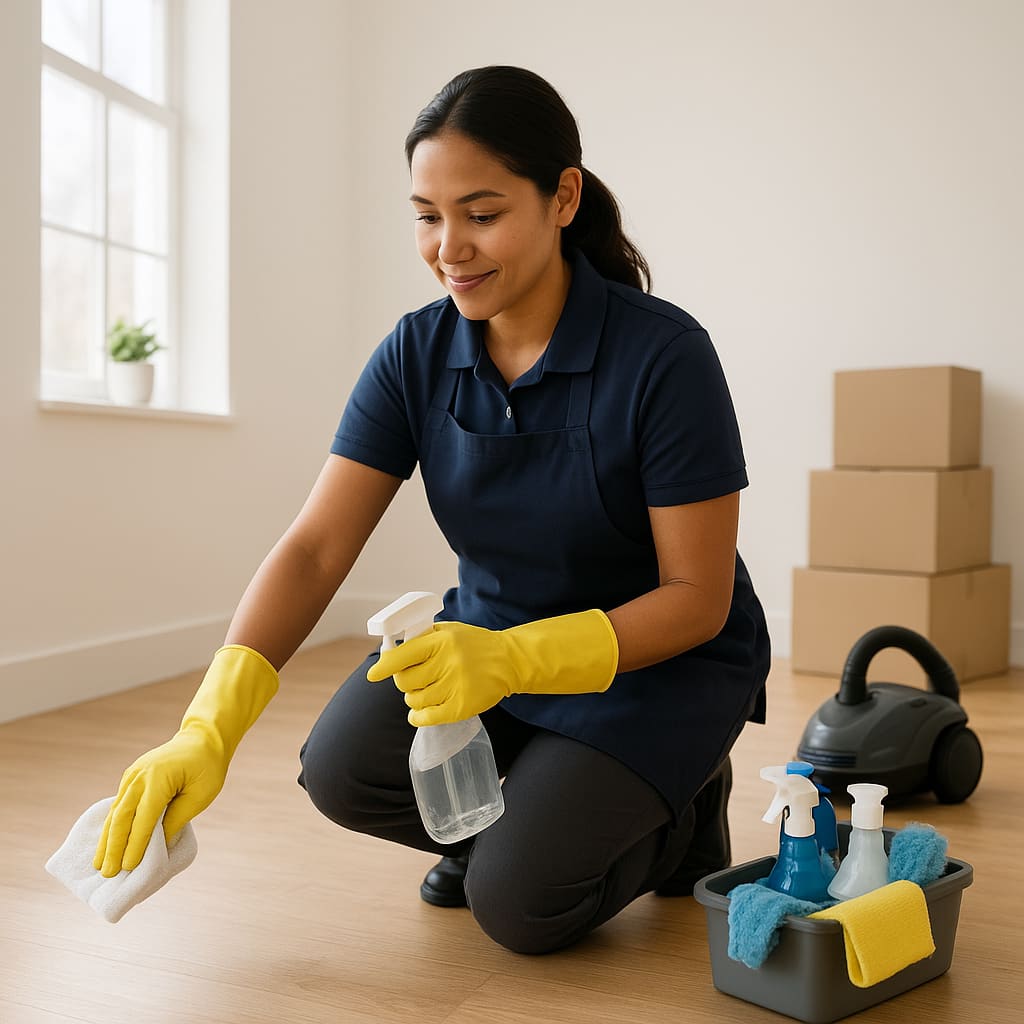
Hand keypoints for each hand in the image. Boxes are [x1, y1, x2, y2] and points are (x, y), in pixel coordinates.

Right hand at [93, 644, 278, 876]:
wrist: (202, 738)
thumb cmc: (207, 767)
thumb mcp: (201, 794)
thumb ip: (177, 818)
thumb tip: (158, 845)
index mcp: (159, 778)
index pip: (144, 818)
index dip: (135, 844)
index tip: (128, 867)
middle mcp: (139, 776)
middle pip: (122, 817)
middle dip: (114, 847)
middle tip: (108, 874)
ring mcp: (132, 776)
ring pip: (116, 812)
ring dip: (107, 840)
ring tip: (99, 865)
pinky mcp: (131, 778)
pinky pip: (119, 805)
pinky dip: (112, 826)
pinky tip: (106, 844)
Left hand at [366, 609, 618, 726]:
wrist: (510, 660)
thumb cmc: (474, 644)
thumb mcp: (450, 631)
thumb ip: (423, 638)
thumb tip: (391, 651)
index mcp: (441, 641)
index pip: (403, 655)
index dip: (385, 666)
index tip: (374, 675)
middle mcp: (448, 663)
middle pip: (406, 681)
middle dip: (404, 682)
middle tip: (412, 679)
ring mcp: (455, 686)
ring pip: (415, 700)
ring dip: (413, 698)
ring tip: (423, 692)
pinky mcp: (462, 706)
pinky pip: (428, 717)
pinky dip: (418, 716)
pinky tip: (418, 712)